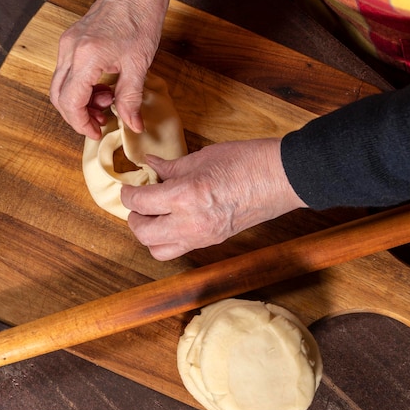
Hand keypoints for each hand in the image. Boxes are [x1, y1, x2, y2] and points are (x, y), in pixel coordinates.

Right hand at [50, 0, 173, 138]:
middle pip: (59, 96)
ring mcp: (67, 43)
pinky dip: (80, 86)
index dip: (81, 123)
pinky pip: (66, 71)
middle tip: (100, 123)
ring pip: (61, 85)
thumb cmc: (140, 16)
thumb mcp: (139, 64)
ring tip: (107, 102)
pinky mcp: (71, 39)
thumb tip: (132, 125)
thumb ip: (131, 98)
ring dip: (79, 101)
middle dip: (77, 116)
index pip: (70, 102)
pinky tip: (102, 87)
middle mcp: (70, 50)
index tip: (95, 132)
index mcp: (86, 57)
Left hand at [121, 138, 306, 259]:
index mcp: (184, 197)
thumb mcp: (201, 158)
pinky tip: (172, 219)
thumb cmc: (245, 161)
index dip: (127, 193)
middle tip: (138, 202)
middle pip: (143, 234)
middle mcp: (190, 223)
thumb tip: (149, 166)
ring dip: (149, 235)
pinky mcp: (212, 242)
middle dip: (134, 217)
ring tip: (154, 214)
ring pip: (158, 250)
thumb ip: (170, 167)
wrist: (282, 178)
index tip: (129, 186)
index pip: (140, 202)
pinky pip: (179, 248)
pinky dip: (168, 238)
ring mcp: (202, 237)